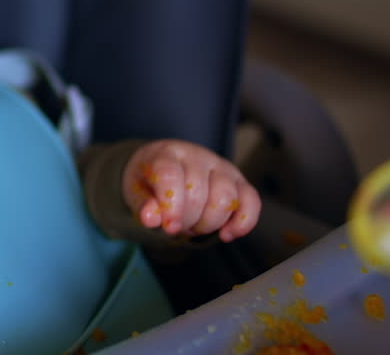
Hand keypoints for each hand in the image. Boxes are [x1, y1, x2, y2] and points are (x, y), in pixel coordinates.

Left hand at [123, 139, 260, 242]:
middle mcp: (197, 156)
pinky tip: (226, 234)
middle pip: (198, 193)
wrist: (166, 169)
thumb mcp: (137, 192)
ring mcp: (221, 167)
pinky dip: (243, 223)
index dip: (171, 205)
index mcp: (166, 154)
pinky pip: (252, 202)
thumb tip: (150, 219)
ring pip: (225, 199)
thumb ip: (143, 205)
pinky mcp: (240, 181)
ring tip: (194, 225)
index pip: (171, 175)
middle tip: (177, 225)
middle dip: (187, 220)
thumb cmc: (150, 182)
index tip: (169, 227)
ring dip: (209, 223)